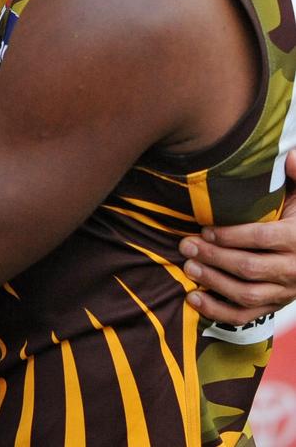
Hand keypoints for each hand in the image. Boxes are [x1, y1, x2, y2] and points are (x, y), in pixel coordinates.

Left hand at [179, 150, 295, 321]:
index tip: (205, 229)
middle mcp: (293, 270)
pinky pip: (244, 316)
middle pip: (249, 268)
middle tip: (186, 245)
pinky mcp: (272, 306)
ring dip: (213, 283)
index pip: (261, 239)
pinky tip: (193, 299)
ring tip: (188, 267)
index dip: (231, 236)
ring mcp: (283, 292)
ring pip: (246, 295)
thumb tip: (290, 156)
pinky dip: (217, 312)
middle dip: (214, 258)